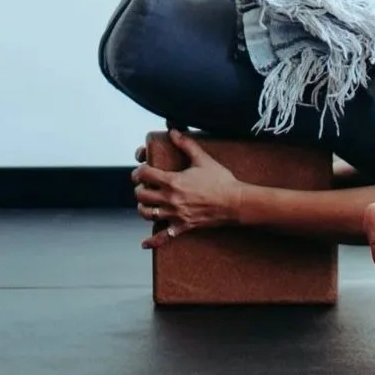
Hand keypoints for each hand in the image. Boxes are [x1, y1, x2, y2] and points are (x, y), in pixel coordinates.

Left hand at [133, 129, 241, 244]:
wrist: (235, 202)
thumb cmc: (221, 180)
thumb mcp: (202, 159)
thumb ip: (186, 144)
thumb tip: (173, 131)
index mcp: (173, 181)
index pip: (144, 175)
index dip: (139, 171)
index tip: (141, 170)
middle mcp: (171, 199)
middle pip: (142, 195)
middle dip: (139, 189)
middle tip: (144, 186)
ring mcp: (176, 215)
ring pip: (147, 214)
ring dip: (143, 208)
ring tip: (147, 203)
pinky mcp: (183, 227)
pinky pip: (164, 237)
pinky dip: (153, 241)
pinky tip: (144, 243)